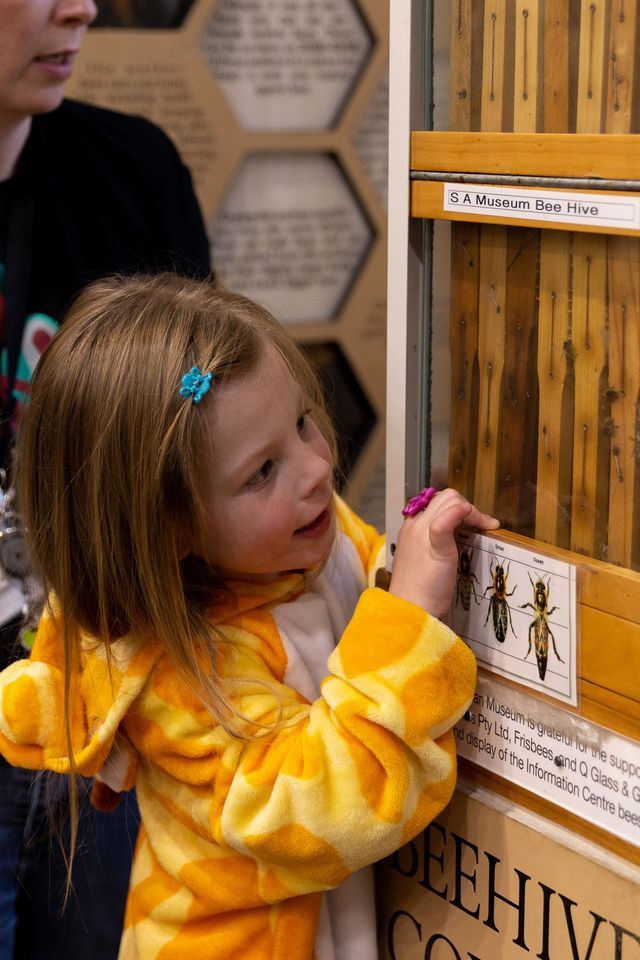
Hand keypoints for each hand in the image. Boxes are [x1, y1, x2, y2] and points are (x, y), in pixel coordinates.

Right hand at [389, 489, 498, 618]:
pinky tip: (481, 524)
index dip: (456, 507)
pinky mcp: (435, 544)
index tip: (470, 523)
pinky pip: (447, 517)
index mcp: (410, 527)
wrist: (411, 608)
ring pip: (449, 500)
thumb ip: (436, 543)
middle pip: (445, 497)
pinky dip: (462, 513)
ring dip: (472, 511)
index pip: (435, 502)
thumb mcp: (425, 558)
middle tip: (481, 524)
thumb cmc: (419, 590)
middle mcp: (414, 525)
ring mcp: (422, 532)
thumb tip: (456, 535)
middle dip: (467, 506)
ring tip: (484, 527)